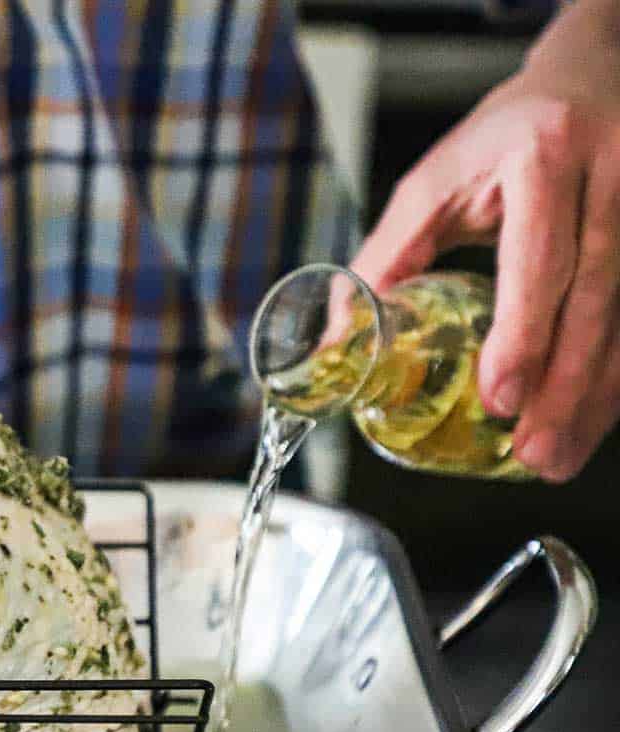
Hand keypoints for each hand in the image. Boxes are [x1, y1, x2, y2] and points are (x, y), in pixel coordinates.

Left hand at [349, 0, 619, 481]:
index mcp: (543, 158)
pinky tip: (590, 418)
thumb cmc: (501, 137)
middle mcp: (611, 176)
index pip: (539, 259)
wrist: (587, 78)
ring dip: (596, 397)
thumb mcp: (432, 184)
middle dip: (563, 387)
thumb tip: (337, 344)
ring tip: (555, 457)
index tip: (499, 396)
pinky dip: (616, 375)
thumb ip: (385, 259)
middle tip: (531, 452)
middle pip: (595, 299)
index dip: (523, 334)